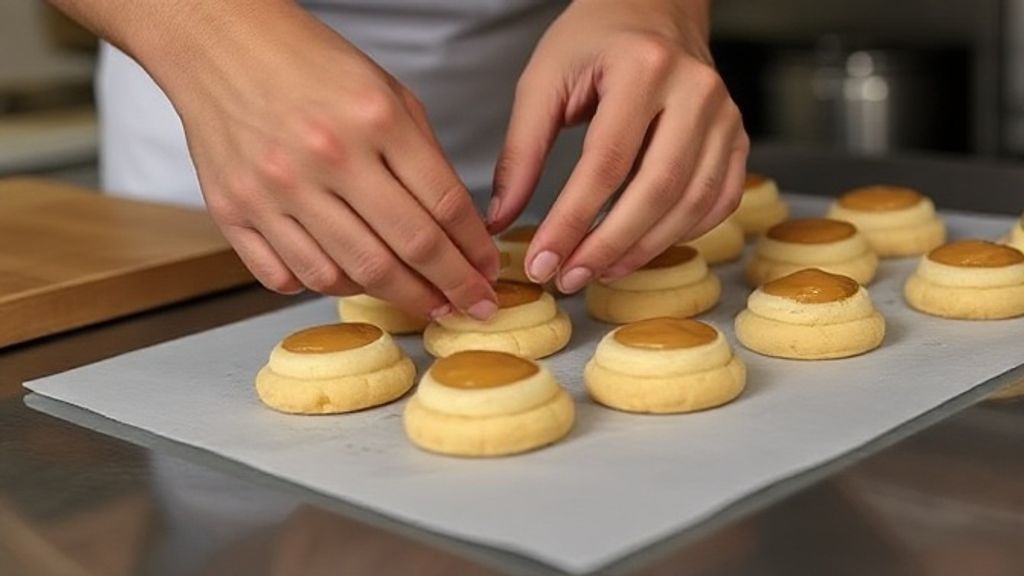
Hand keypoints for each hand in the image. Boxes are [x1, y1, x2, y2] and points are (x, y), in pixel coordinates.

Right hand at [142, 2, 499, 318]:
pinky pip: (288, 277)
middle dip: (451, 288)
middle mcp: (326, 157)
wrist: (220, 44)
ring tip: (420, 300)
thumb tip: (457, 227)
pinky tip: (349, 280)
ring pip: (349, 275)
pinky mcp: (234, 212)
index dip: (474, 251)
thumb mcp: (387, 91)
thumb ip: (424, 157)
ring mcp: (275, 190)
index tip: (487, 274)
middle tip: (471, 306)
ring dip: (394, 297)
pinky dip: (324, 287)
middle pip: (405, 250)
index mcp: (374, 119)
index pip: (444, 205)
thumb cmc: (309, 65)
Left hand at [490, 0, 747, 292]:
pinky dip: (682, 235)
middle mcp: (695, 90)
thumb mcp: (543, 82)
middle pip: (657, 189)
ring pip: (692, 203)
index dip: (573, 220)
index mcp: (642, 67)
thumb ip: (521, 152)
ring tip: (598, 271)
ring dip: (643, 249)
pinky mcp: (737, 138)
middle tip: (569, 278)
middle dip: (609, 245)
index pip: (606, 162)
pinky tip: (640, 248)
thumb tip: (502, 220)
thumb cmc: (593, 42)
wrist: (652, 10)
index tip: (542, 260)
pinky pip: (717, 202)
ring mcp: (726, 116)